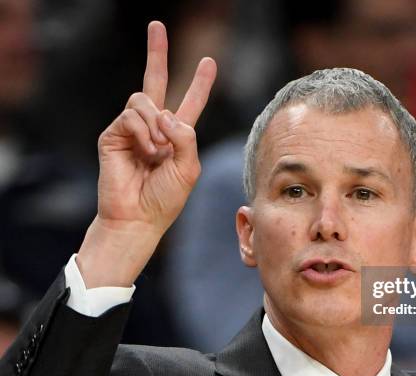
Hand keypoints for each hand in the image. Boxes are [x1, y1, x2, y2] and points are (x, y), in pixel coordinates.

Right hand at [77, 21, 216, 287]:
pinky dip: (144, 132)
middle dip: (157, 52)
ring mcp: (132, 128)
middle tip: (157, 25)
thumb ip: (186, 137)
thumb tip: (165, 114)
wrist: (138, 217)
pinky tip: (145, 151)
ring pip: (144, 99)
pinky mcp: (113, 133)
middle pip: (155, 81)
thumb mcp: (189, 168)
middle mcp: (154, 127)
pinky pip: (132, 115)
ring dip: (156, 124)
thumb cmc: (165, 198)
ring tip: (156, 153)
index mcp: (176, 135)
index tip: (208, 61)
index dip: (199, 83)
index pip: (189, 103)